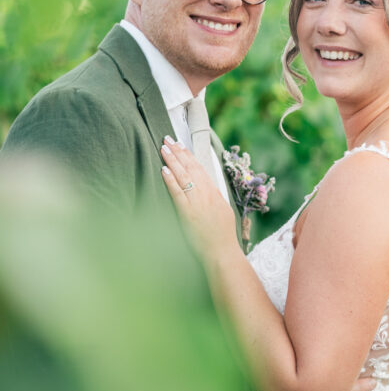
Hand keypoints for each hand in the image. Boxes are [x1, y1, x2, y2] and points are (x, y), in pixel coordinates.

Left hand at [160, 137, 237, 258]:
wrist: (221, 252)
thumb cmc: (222, 236)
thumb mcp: (223, 212)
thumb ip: (214, 198)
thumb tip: (207, 188)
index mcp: (215, 193)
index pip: (201, 169)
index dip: (189, 155)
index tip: (181, 145)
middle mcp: (206, 195)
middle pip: (191, 168)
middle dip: (178, 152)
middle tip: (168, 138)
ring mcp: (197, 203)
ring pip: (183, 176)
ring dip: (172, 160)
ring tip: (163, 148)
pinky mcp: (187, 213)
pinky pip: (177, 192)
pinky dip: (170, 180)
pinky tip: (163, 169)